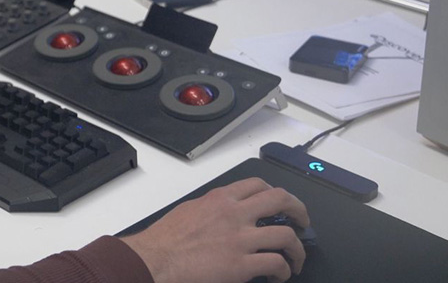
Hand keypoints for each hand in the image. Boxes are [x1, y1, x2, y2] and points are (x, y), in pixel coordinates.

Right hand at [120, 178, 309, 282]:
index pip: (258, 185)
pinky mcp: (242, 265)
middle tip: (302, 222)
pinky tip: (280, 275)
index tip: (282, 203)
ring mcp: (240, 239)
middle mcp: (235, 214)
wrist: (156, 259)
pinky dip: (284, 271)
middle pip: (280, 201)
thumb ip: (213, 209)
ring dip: (297, 249)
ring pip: (286, 236)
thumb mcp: (191, 210)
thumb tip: (225, 214)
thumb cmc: (167, 238)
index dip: (276, 193)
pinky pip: (276, 264)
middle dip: (299, 211)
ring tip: (296, 258)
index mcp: (221, 199)